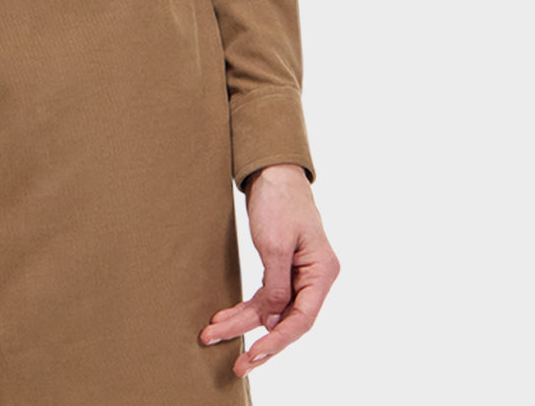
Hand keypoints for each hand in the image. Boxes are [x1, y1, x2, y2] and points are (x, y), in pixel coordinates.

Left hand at [199, 163, 338, 378]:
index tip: (255, 354)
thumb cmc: (279, 200)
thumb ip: (277, 285)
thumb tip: (275, 319)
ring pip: (271, 311)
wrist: (271, 171)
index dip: (279, 340)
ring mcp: (298, 275)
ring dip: (242, 323)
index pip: (303, 318)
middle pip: (286, 320)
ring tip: (213, 334)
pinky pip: (264, 297)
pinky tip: (223, 317)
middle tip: (236, 364)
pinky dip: (244, 307)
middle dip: (258, 341)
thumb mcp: (275, 244)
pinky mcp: (281, 270)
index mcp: (321, 272)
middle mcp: (313, 278)